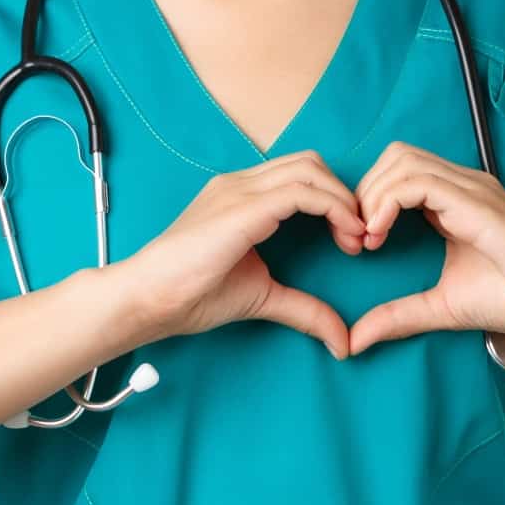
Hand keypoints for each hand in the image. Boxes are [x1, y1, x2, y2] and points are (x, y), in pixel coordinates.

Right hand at [115, 150, 368, 360]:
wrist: (147, 298)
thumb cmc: (189, 294)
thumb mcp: (262, 297)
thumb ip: (302, 309)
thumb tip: (341, 340)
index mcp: (240, 196)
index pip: (300, 176)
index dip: (334, 200)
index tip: (351, 239)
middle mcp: (240, 184)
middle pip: (310, 163)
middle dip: (343, 194)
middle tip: (358, 237)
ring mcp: (240, 190)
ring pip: (310, 169)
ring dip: (343, 200)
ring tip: (355, 238)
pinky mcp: (243, 207)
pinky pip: (301, 191)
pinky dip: (332, 208)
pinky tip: (343, 235)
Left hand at [349, 142, 504, 355]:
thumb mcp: (442, 308)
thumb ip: (398, 317)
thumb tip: (355, 341)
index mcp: (454, 200)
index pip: (397, 173)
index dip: (368, 200)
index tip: (359, 245)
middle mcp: (461, 185)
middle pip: (394, 157)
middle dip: (364, 192)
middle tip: (357, 239)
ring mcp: (471, 188)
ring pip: (402, 161)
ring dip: (372, 196)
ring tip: (369, 238)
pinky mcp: (476, 201)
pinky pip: (418, 182)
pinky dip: (388, 202)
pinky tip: (381, 233)